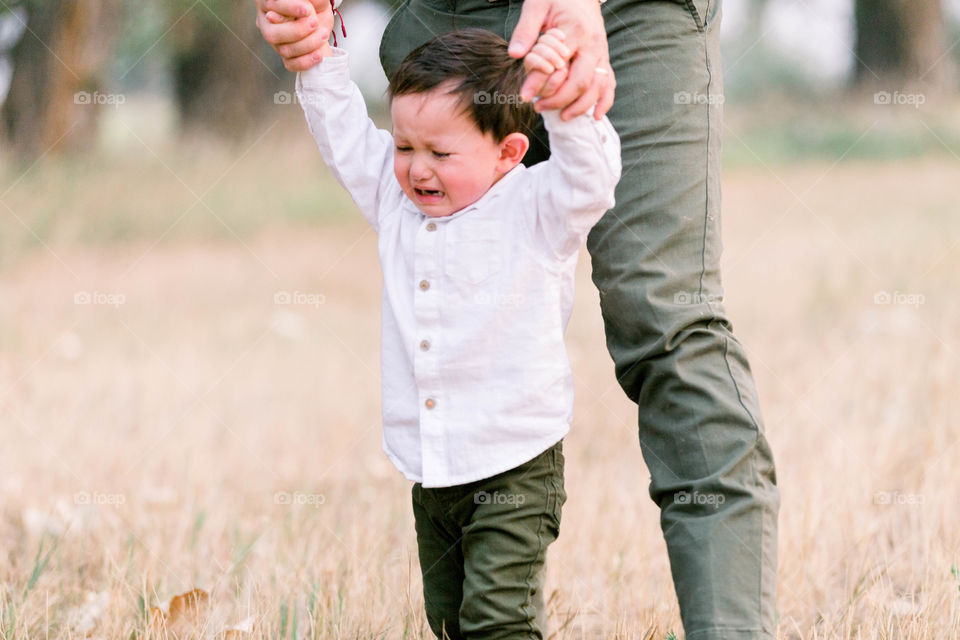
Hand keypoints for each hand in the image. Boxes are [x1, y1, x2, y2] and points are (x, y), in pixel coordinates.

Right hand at [255, 0, 333, 70]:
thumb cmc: (313, 2)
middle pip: (272, 34)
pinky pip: (291, 64)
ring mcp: (276, 42)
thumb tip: (304, 6)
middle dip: (297, 31)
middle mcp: (267, 23)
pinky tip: (318, 54)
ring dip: (307, 44)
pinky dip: (306, 61)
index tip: (307, 9)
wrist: (320, 16)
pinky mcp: (286, 56)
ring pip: (284, 50)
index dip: (288, 9)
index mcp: (271, 3)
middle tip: (315, 23)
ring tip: (323, 34)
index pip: (271, 6)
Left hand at [508, 0, 614, 120]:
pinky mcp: (604, 58)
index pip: (559, 64)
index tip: (525, 96)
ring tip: (562, 117)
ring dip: (580, 106)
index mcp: (575, 31)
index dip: (541, 83)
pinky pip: (609, 82)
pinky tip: (595, 116)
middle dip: (560, 100)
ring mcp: (601, 52)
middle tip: (538, 107)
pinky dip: (604, 101)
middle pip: (580, 82)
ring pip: (597, 86)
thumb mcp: (536, 5)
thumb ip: (526, 30)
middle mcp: (593, 44)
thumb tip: (515, 54)